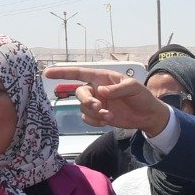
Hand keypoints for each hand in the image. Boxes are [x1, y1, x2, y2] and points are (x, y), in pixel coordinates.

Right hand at [43, 66, 171, 135]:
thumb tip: (101, 91)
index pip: (79, 73)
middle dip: (87, 101)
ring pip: (83, 108)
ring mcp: (97, 103)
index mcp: (102, 77)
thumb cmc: (142, 97)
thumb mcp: (133, 88)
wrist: (147, 115)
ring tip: (109, 116)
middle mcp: (96, 89)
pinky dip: (95, 121)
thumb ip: (117, 88)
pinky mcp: (98, 115)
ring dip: (94, 113)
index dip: (63, 72)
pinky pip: (87, 118)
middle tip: (99, 108)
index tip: (47, 73)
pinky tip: (108, 121)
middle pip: (80, 93)